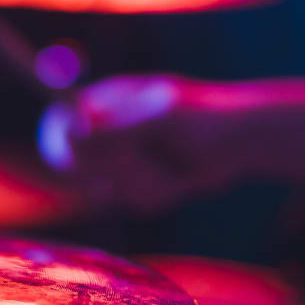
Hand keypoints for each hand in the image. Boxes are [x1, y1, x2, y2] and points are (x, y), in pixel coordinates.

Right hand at [38, 74, 257, 211]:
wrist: (244, 141)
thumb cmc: (203, 118)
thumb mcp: (157, 122)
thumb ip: (114, 132)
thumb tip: (71, 134)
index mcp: (108, 103)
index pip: (60, 122)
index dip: (61, 143)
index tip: (77, 158)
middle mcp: (112, 132)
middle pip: (81, 166)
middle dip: (115, 170)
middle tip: (148, 159)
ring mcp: (127, 161)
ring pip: (111, 189)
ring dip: (146, 182)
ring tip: (175, 165)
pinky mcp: (143, 184)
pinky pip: (137, 201)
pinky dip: (161, 194)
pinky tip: (182, 178)